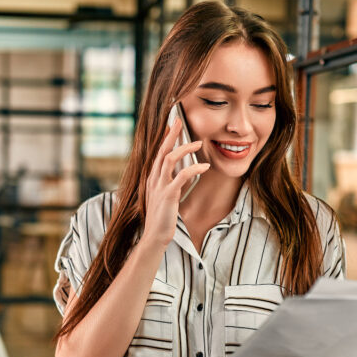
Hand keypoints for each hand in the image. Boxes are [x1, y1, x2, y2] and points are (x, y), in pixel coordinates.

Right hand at [140, 117, 209, 248]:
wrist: (154, 236)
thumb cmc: (162, 217)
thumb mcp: (166, 196)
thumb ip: (173, 182)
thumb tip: (186, 172)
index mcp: (152, 178)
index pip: (158, 153)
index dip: (165, 138)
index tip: (172, 125)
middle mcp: (153, 179)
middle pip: (161, 150)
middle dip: (171, 134)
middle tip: (179, 120)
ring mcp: (159, 186)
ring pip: (170, 159)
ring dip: (185, 149)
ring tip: (199, 143)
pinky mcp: (168, 194)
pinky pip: (181, 176)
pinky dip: (194, 169)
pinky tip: (204, 166)